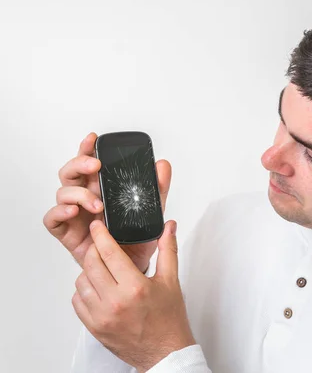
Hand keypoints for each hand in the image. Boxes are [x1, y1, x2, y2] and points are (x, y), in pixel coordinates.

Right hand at [43, 132, 171, 272]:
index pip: (90, 163)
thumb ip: (157, 188)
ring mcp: (73, 214)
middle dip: (80, 163)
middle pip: (71, 172)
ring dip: (79, 193)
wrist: (130, 269)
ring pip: (62, 192)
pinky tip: (73, 212)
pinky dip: (59, 212)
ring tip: (97, 204)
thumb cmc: (135, 239)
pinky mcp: (66, 232)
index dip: (87, 148)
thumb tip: (163, 165)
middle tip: (97, 166)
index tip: (94, 138)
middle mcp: (84, 197)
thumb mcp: (151, 211)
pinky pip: (52, 218)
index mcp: (102, 188)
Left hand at [72, 219, 194, 372]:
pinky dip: (84, 291)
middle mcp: (115, 301)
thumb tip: (169, 227)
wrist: (164, 351)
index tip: (96, 226)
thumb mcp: (171, 281)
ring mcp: (102, 316)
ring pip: (81, 282)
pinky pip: (77, 302)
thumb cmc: (169, 318)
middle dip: (94, 250)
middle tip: (101, 246)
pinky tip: (98, 288)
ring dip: (89, 271)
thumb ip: (168, 250)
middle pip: (91, 264)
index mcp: (135, 287)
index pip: (110, 253)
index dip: (101, 235)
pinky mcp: (94, 327)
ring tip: (103, 270)